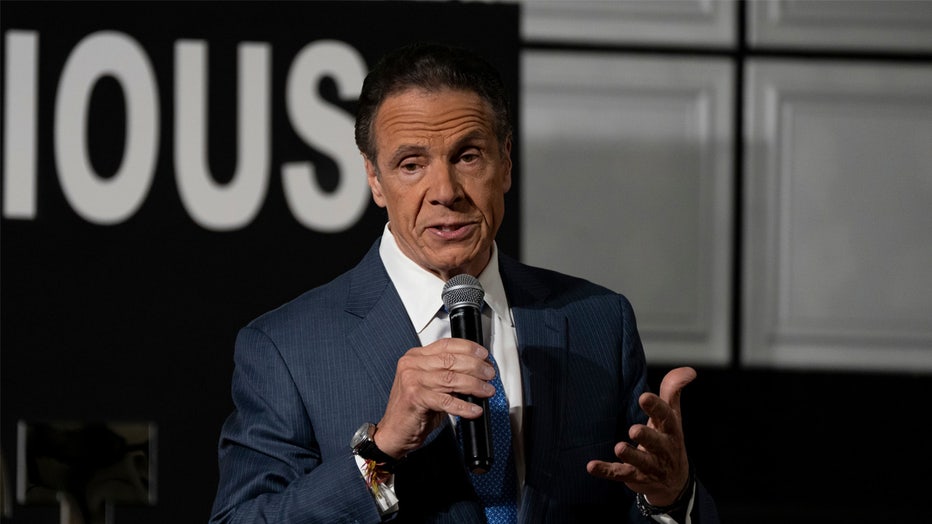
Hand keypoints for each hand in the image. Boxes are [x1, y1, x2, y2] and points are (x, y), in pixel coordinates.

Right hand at [374, 338, 495, 457]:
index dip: (469, 348)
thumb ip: (447, 373)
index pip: (446, 344)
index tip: (484, 355)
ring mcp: (412, 380)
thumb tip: (477, 370)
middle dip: (476, 367)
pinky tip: (474, 409)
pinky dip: (463, 406)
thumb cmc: (413, 409)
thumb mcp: (430, 384)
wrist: (394, 431)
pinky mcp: (415, 398)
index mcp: (415, 356)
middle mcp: (412, 365)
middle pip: (451, 360)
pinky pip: (446, 400)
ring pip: (451, 378)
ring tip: (486, 391)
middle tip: (489, 375)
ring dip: (474, 385)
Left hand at [586, 366, 695, 505]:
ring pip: (640, 462)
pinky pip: (620, 474)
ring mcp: (649, 465)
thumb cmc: (668, 438)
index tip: (644, 397)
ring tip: (619, 447)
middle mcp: (662, 449)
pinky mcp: (635, 477)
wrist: (674, 482)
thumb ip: (673, 390)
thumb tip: (689, 370)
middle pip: (656, 443)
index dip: (656, 407)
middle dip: (647, 436)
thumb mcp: (672, 415)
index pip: (666, 417)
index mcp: (670, 430)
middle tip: (634, 430)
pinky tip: (591, 466)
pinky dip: (606, 471)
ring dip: (630, 455)